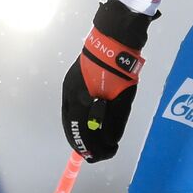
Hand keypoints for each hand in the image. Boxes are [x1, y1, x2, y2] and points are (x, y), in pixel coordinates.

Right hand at [62, 0, 153, 162]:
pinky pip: (74, 107)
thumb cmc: (119, 69)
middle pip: (71, 127)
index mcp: (78, 100)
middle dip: (83, 143)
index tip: (105, 155)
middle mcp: (69, 95)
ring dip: (82, 131)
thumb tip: (110, 141)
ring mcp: (70, 86)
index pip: (80, 132)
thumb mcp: (122, 99)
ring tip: (96, 142)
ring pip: (71, 117)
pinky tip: (92, 123)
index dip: (92, 148)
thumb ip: (115, 122)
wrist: (115, 37)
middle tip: (97, 154)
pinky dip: (81, 119)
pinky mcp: (74, 80)